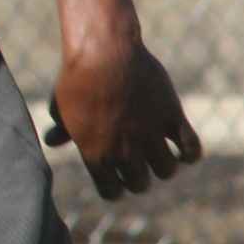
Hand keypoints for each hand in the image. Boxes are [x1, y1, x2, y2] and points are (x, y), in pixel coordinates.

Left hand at [44, 41, 202, 200]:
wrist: (103, 51)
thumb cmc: (77, 78)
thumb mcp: (62, 107)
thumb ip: (62, 130)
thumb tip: (51, 141)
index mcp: (96, 155)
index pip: (112, 193)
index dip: (115, 187)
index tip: (117, 177)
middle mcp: (125, 151)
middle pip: (140, 184)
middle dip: (139, 177)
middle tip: (138, 163)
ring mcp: (150, 135)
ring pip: (167, 170)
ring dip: (164, 166)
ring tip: (158, 153)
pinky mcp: (171, 116)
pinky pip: (191, 148)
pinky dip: (190, 153)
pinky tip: (181, 146)